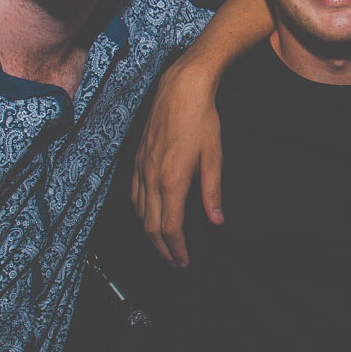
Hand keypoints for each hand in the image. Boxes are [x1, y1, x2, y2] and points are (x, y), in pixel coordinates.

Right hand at [130, 56, 224, 266]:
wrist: (181, 87)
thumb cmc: (201, 119)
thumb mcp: (214, 156)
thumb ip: (212, 192)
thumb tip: (217, 221)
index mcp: (172, 180)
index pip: (170, 228)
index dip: (176, 250)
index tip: (185, 262)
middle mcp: (152, 177)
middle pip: (151, 227)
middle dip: (162, 250)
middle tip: (175, 263)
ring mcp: (141, 168)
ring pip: (139, 213)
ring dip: (150, 235)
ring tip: (163, 247)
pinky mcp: (137, 159)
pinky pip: (133, 194)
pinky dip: (140, 214)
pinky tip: (147, 218)